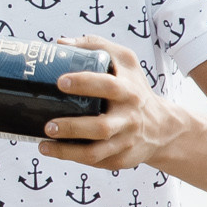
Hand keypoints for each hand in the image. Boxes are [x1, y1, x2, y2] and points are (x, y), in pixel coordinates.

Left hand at [40, 38, 189, 169]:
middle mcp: (129, 118)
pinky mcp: (121, 159)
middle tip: (48, 125)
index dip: (84, 83)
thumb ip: (96, 46)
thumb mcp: (126, 62)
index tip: (60, 82)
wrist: (162, 127)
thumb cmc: (134, 89)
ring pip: (96, 152)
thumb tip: (60, 44)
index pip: (108, 86)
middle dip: (72, 127)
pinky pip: (96, 162)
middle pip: (102, 127)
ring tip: (44, 144)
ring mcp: (126, 141)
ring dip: (67, 151)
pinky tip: (54, 151)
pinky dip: (73, 158)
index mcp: (129, 90)